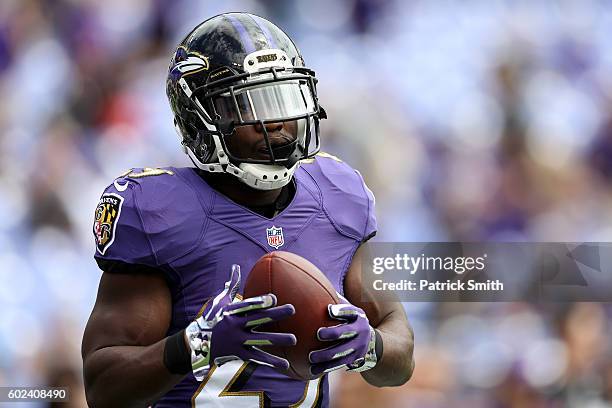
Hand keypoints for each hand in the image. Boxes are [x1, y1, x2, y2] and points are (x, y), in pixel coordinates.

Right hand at [185, 264, 295, 379]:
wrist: (196, 343)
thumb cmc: (213, 317)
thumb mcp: (220, 301)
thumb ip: (231, 285)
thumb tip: (235, 267)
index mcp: (232, 311)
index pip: (248, 305)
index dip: (261, 301)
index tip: (275, 298)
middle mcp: (235, 325)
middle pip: (258, 319)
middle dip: (275, 314)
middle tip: (292, 309)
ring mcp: (237, 341)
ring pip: (260, 339)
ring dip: (277, 339)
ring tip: (294, 339)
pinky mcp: (239, 354)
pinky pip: (257, 358)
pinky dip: (271, 361)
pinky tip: (285, 364)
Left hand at [308, 294, 377, 375]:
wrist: (374, 343)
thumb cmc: (352, 322)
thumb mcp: (350, 311)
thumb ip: (336, 300)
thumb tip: (316, 282)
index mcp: (357, 316)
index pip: (349, 311)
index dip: (340, 310)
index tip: (329, 310)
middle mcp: (360, 330)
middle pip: (346, 332)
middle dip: (332, 333)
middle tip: (318, 334)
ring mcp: (359, 346)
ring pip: (341, 352)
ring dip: (326, 355)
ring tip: (311, 357)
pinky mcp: (355, 359)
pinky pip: (340, 364)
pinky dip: (327, 368)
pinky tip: (313, 370)